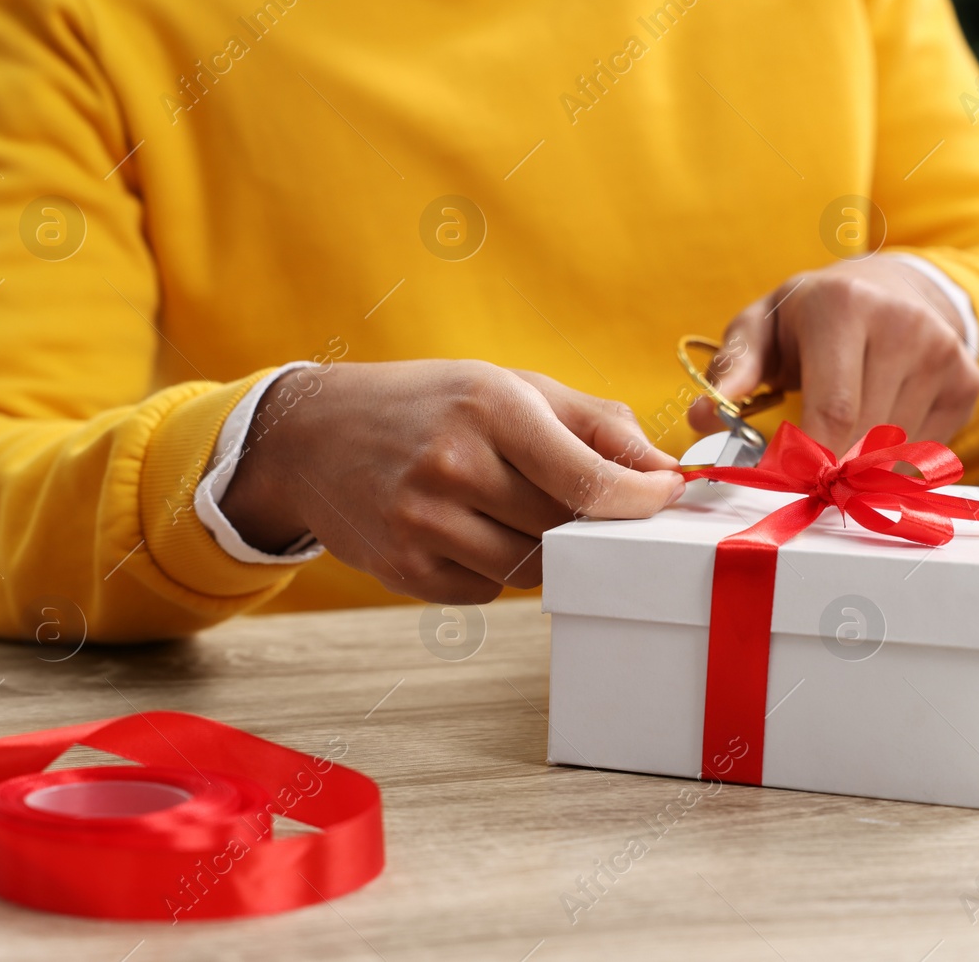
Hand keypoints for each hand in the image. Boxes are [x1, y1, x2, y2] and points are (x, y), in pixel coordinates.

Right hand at [219, 361, 683, 602]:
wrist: (311, 436)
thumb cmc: (429, 404)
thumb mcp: (510, 387)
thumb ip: (596, 425)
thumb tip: (667, 470)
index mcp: (489, 407)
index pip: (588, 479)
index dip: (640, 500)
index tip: (667, 498)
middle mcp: (453, 464)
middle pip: (564, 528)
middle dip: (585, 520)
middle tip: (580, 500)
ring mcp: (422, 522)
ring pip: (530, 568)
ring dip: (541, 548)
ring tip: (510, 506)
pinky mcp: (404, 569)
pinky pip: (488, 591)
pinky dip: (495, 569)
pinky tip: (469, 529)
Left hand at [690, 256, 978, 454]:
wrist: (893, 288)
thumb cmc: (813, 316)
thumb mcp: (764, 326)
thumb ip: (735, 367)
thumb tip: (703, 417)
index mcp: (842, 306)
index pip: (832, 409)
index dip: (808, 459)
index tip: (784, 482)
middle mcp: (902, 325)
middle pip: (864, 436)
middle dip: (829, 467)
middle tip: (804, 473)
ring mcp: (942, 352)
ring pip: (895, 449)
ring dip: (860, 461)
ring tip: (840, 435)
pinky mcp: (967, 379)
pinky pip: (925, 448)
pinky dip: (894, 455)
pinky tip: (877, 423)